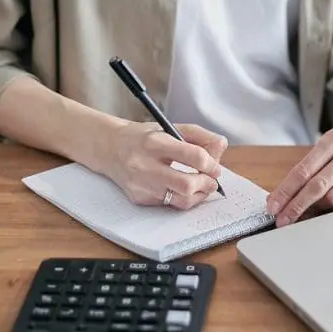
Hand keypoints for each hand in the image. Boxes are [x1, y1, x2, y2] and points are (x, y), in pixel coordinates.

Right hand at [100, 120, 226, 209]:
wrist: (110, 148)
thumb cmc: (144, 137)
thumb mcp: (169, 127)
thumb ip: (198, 135)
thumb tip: (221, 146)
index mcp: (155, 142)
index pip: (192, 155)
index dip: (210, 163)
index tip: (216, 167)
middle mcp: (144, 164)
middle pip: (186, 184)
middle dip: (206, 184)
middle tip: (212, 180)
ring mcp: (140, 184)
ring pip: (180, 200)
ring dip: (198, 195)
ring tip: (202, 186)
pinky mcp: (139, 198)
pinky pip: (169, 204)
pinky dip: (182, 198)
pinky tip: (183, 189)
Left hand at [266, 127, 332, 225]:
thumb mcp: (331, 148)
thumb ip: (311, 169)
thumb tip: (285, 199)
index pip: (304, 169)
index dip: (286, 190)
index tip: (274, 206)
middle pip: (318, 185)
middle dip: (297, 205)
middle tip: (283, 220)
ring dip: (320, 208)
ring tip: (314, 210)